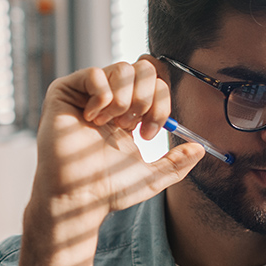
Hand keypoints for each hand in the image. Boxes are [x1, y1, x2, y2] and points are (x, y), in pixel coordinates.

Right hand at [32, 56, 204, 221]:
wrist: (77, 197)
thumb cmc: (107, 188)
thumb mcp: (150, 177)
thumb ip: (176, 163)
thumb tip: (201, 149)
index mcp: (129, 112)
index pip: (157, 83)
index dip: (161, 104)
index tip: (148, 134)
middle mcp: (110, 98)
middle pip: (143, 68)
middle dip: (145, 98)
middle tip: (131, 126)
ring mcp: (87, 92)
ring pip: (122, 68)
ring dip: (123, 100)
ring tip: (110, 124)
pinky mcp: (65, 91)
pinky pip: (95, 73)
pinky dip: (101, 97)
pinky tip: (91, 118)